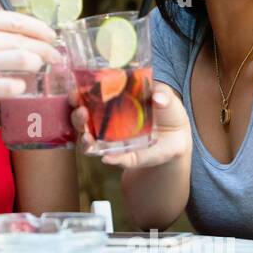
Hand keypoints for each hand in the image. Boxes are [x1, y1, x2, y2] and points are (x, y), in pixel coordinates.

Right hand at [0, 6, 61, 109]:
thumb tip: (17, 30)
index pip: (18, 20)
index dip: (41, 29)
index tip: (52, 36)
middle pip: (25, 41)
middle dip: (47, 49)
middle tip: (56, 56)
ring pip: (24, 61)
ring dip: (37, 65)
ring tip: (41, 69)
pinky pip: (11, 86)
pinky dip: (20, 86)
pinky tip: (21, 87)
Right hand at [70, 80, 190, 167]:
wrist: (178, 137)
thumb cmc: (166, 110)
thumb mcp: (166, 98)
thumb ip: (162, 95)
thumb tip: (157, 98)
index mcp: (111, 101)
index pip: (87, 97)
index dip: (78, 95)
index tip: (75, 93)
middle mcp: (105, 121)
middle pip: (82, 119)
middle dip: (77, 117)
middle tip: (82, 112)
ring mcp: (111, 140)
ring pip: (89, 141)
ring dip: (85, 139)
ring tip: (87, 137)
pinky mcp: (123, 156)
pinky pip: (113, 159)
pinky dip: (110, 159)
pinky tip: (107, 158)